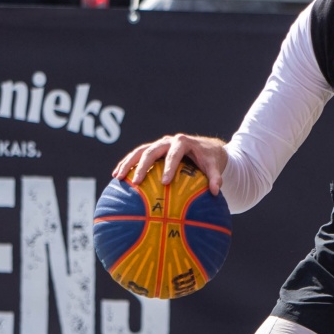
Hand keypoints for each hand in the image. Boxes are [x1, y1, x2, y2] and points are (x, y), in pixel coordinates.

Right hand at [112, 132, 228, 193]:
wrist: (205, 147)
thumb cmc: (209, 158)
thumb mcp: (214, 166)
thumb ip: (215, 177)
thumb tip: (216, 192)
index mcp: (182, 142)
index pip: (174, 154)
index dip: (169, 167)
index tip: (165, 182)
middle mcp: (168, 141)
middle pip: (151, 151)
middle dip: (143, 166)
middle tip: (136, 183)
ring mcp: (158, 144)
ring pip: (139, 151)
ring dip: (128, 163)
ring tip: (118, 177)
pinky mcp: (152, 150)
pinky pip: (137, 156)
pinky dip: (127, 164)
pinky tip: (117, 176)